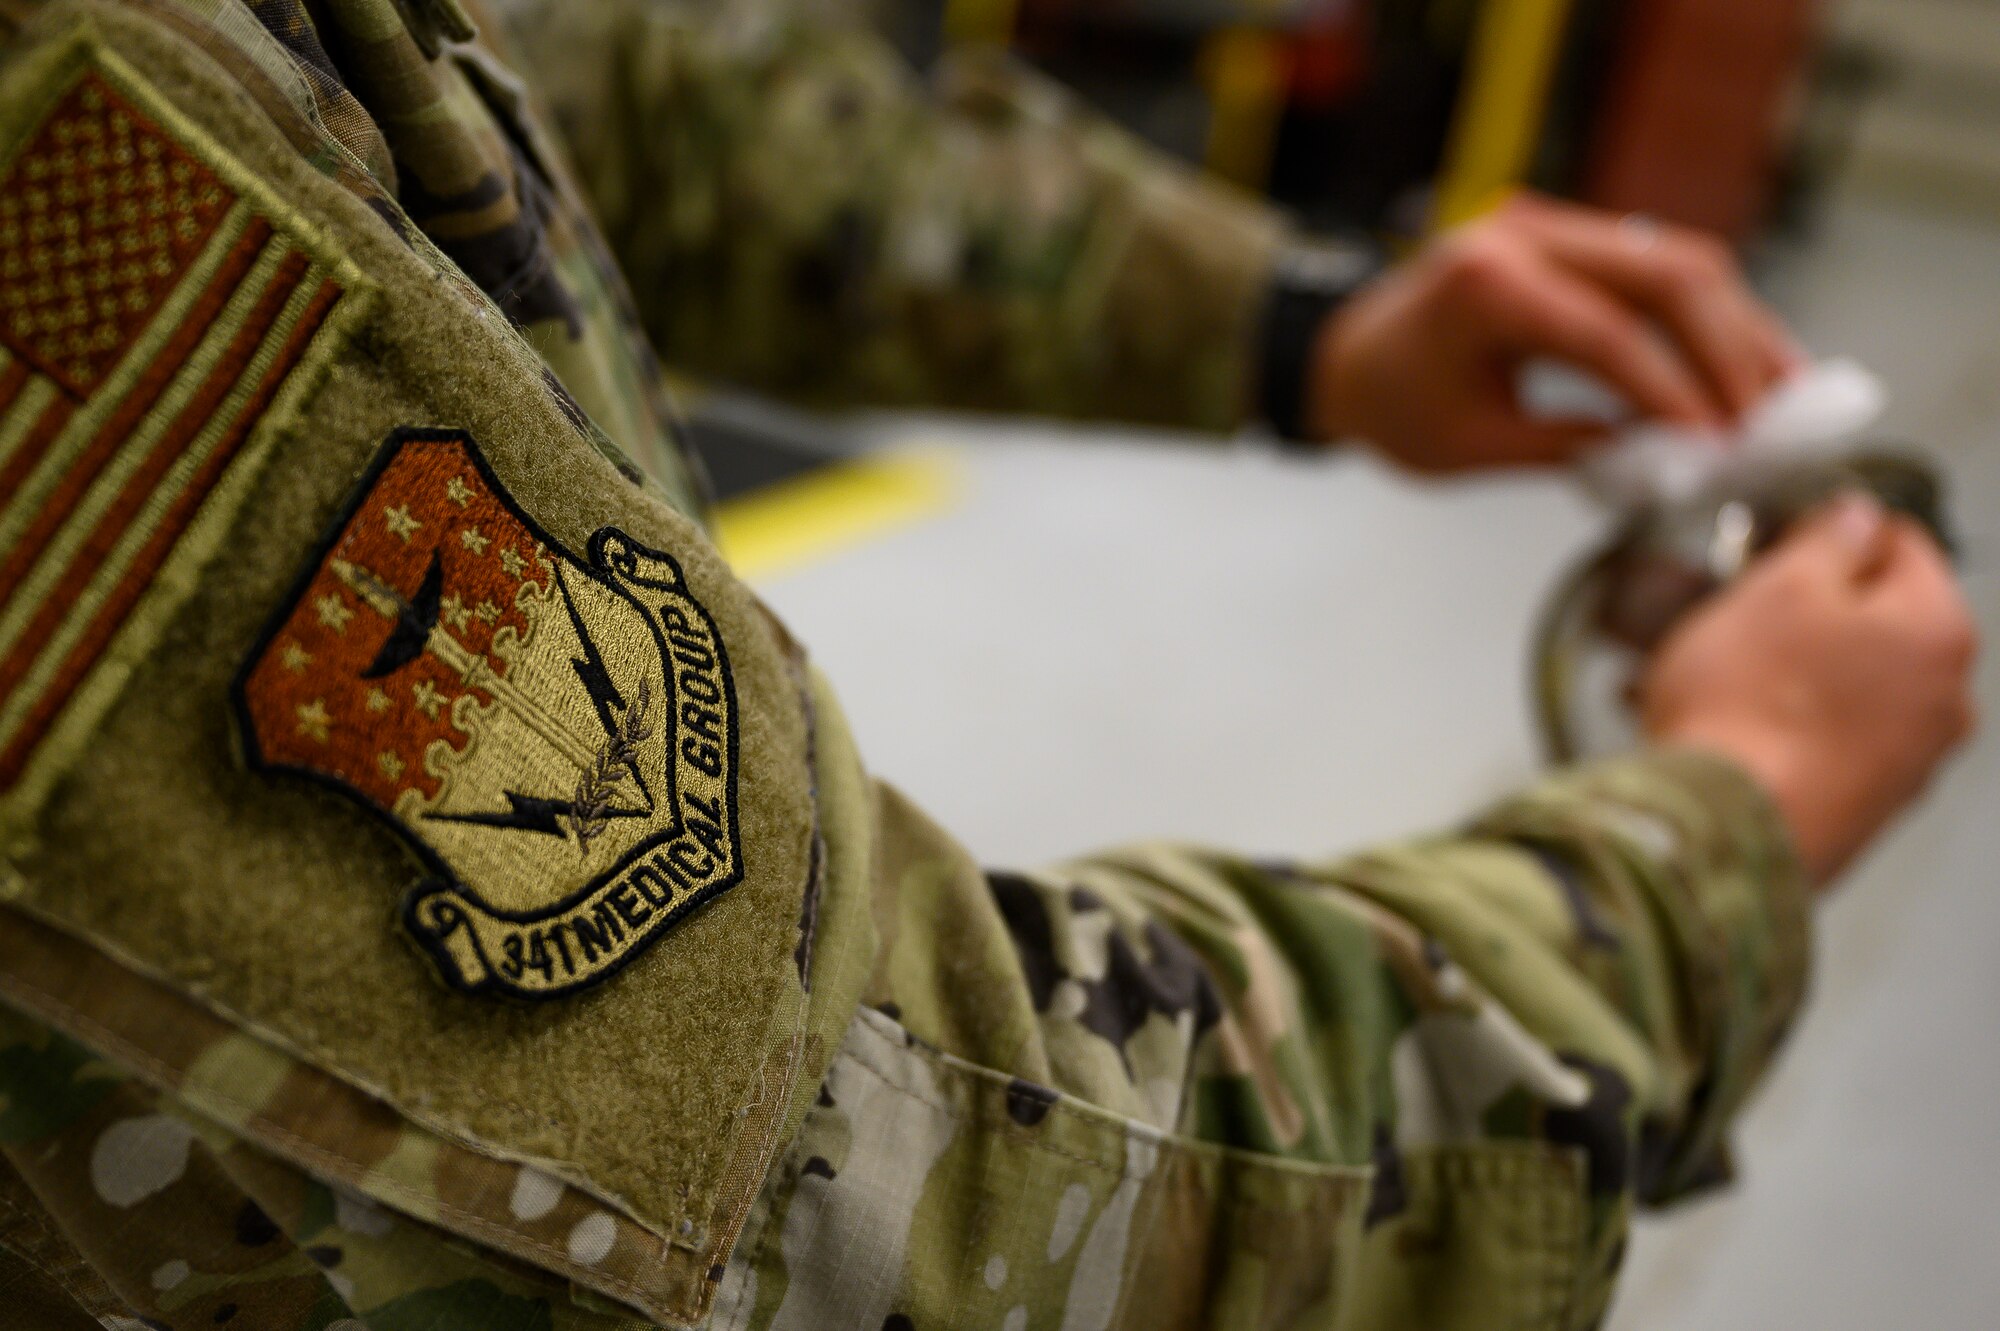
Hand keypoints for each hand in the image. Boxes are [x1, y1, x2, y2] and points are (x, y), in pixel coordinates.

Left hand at [1308, 193, 1800, 472]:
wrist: (1343, 356)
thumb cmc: (1392, 406)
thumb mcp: (1472, 445)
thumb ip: (1571, 448)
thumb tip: (1669, 464)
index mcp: (1486, 284)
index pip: (1609, 336)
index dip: (1675, 393)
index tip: (1721, 446)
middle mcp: (1524, 234)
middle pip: (1666, 275)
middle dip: (1729, 352)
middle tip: (1770, 421)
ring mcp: (1550, 224)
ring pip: (1677, 260)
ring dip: (1736, 326)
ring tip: (1782, 392)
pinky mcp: (1571, 234)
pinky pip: (1657, 265)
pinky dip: (1707, 314)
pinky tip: (1748, 359)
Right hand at [1642, 496, 1978, 884]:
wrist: (1722, 832)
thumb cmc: (1749, 711)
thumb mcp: (1780, 586)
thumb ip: (1830, 539)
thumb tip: (1854, 519)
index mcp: (1939, 631)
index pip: (1900, 541)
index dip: (1830, 534)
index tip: (1779, 546)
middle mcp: (1945, 702)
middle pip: (1874, 623)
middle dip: (1805, 614)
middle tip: (1737, 619)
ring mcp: (1907, 764)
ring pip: (1845, 687)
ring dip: (1786, 675)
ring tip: (1713, 683)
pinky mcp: (1862, 811)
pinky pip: (1823, 744)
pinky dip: (1779, 730)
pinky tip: (1725, 732)